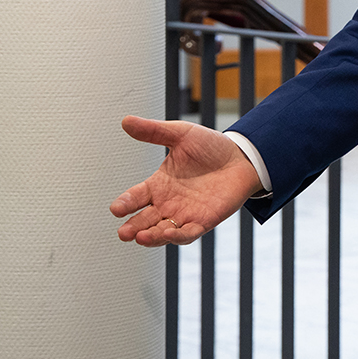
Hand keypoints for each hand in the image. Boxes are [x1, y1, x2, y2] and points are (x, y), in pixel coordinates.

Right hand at [110, 116, 264, 246]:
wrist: (241, 157)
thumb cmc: (210, 147)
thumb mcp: (181, 134)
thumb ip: (153, 131)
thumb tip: (127, 121)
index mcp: (159, 184)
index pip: (136, 197)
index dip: (125, 203)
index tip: (116, 208)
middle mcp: (168, 203)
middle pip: (145, 220)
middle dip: (133, 227)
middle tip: (123, 233)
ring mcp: (184, 214)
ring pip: (162, 231)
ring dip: (151, 236)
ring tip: (140, 237)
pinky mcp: (203, 221)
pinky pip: (188, 233)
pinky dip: (178, 236)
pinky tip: (169, 233)